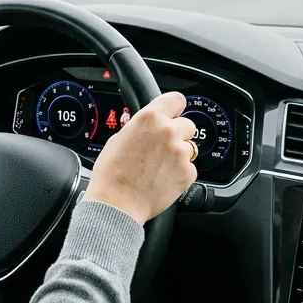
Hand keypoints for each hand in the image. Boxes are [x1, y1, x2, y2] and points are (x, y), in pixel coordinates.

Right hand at [84, 92, 197, 224]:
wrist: (117, 203)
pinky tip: (163, 178)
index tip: (174, 113)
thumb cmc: (112, 174)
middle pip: (187, 124)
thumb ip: (141, 127)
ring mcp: (180, 153)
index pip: (176, 100)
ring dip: (179, 154)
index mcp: (150, 118)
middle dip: (177, 134)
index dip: (175, 108)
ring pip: (189, 147)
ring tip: (159, 167)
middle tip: (162, 148)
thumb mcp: (120, 138)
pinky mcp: (187, 173)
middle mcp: (168, 132)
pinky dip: (180, 173)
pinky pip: (190, 168)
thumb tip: (149, 127)